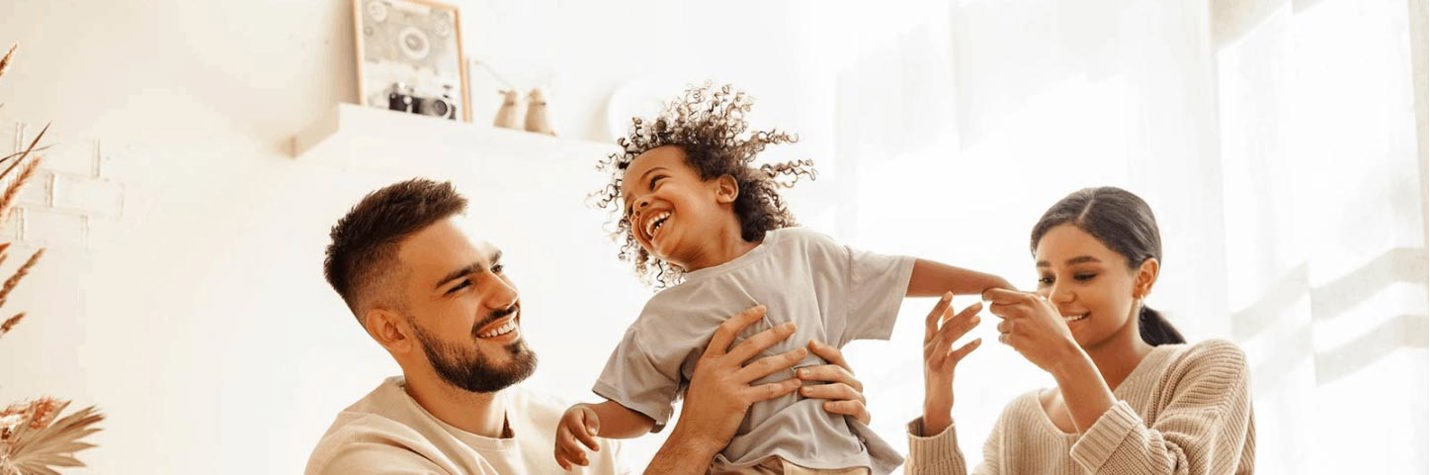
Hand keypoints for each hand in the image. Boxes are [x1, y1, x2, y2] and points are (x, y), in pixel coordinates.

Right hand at [554, 404, 600, 469]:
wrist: (573, 416)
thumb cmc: (584, 416)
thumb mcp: (590, 415)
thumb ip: (592, 423)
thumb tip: (592, 434)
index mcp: (570, 418)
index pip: (578, 430)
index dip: (587, 440)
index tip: (597, 449)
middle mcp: (562, 428)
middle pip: (565, 440)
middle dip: (574, 450)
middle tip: (585, 457)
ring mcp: (558, 437)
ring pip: (561, 450)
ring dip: (572, 458)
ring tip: (587, 462)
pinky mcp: (558, 445)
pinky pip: (557, 455)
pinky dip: (562, 462)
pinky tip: (570, 468)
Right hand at [653, 305, 805, 468]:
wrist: (694, 435)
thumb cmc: (699, 409)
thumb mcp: (701, 379)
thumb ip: (715, 364)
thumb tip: (732, 352)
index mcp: (708, 360)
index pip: (727, 330)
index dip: (745, 317)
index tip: (762, 309)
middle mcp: (718, 368)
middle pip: (751, 344)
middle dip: (774, 333)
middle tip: (792, 326)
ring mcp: (729, 384)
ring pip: (764, 365)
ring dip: (786, 358)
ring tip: (802, 352)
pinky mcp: (740, 400)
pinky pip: (768, 389)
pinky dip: (784, 385)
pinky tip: (796, 382)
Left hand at [797, 340, 869, 423]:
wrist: (844, 433)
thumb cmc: (828, 407)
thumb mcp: (821, 388)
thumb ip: (813, 374)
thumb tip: (798, 354)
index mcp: (846, 373)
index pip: (837, 356)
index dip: (824, 349)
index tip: (809, 344)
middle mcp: (854, 383)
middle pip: (837, 372)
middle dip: (816, 372)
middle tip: (798, 373)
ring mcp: (860, 398)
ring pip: (842, 389)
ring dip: (822, 389)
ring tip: (804, 391)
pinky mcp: (863, 415)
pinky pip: (853, 406)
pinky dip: (839, 406)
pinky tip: (825, 406)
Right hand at [922, 292, 983, 435]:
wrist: (935, 401)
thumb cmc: (940, 373)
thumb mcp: (939, 350)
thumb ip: (943, 329)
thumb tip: (951, 308)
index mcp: (926, 341)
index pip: (930, 319)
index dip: (939, 305)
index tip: (951, 292)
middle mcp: (927, 348)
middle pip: (943, 326)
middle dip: (961, 313)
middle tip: (979, 305)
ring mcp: (933, 360)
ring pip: (948, 338)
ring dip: (965, 327)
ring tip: (980, 319)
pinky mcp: (942, 371)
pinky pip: (955, 356)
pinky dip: (968, 347)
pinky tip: (980, 341)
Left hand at [983, 288, 1080, 373]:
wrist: (1064, 355)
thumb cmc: (1059, 333)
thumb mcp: (1050, 310)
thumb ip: (1036, 300)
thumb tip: (1024, 293)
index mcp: (1029, 300)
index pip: (996, 293)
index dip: (989, 296)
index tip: (986, 299)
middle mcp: (1021, 309)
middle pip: (993, 308)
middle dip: (998, 315)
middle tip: (1009, 321)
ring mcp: (1017, 325)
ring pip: (999, 325)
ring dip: (1007, 331)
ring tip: (1024, 336)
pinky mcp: (1015, 339)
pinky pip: (1002, 338)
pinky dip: (1010, 342)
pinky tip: (1023, 344)